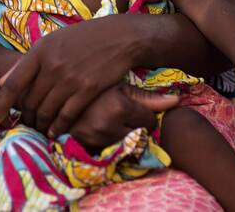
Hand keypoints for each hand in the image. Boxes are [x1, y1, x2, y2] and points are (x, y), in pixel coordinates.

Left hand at [0, 18, 141, 137]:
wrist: (120, 37)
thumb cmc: (84, 38)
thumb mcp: (52, 41)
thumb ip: (26, 61)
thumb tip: (1, 81)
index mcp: (40, 51)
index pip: (13, 84)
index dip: (0, 105)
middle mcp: (53, 65)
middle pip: (29, 102)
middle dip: (25, 117)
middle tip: (26, 123)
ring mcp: (71, 78)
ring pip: (46, 112)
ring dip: (40, 124)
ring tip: (39, 128)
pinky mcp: (88, 90)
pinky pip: (66, 116)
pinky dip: (58, 127)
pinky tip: (55, 131)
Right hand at [62, 86, 176, 151]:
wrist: (57, 91)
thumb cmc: (95, 84)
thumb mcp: (120, 87)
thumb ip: (149, 97)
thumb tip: (177, 101)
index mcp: (118, 107)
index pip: (149, 121)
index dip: (142, 113)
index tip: (129, 105)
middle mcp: (105, 126)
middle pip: (138, 135)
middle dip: (133, 126)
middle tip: (119, 113)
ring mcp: (93, 139)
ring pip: (124, 143)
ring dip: (121, 134)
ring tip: (108, 119)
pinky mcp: (83, 147)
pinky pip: (108, 149)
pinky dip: (107, 141)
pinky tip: (98, 128)